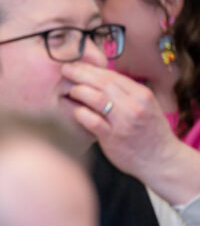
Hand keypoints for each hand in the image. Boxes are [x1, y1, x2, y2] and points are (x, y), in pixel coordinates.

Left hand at [62, 62, 199, 203]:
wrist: (161, 160)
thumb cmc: (149, 132)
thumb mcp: (145, 106)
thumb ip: (125, 93)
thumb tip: (99, 79)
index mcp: (141, 95)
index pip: (111, 75)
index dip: (91, 68)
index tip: (76, 64)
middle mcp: (134, 106)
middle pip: (102, 83)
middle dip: (80, 74)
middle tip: (65, 70)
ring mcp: (123, 122)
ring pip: (96, 98)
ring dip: (78, 91)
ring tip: (70, 91)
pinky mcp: (112, 137)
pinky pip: (91, 121)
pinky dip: (80, 113)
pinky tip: (75, 111)